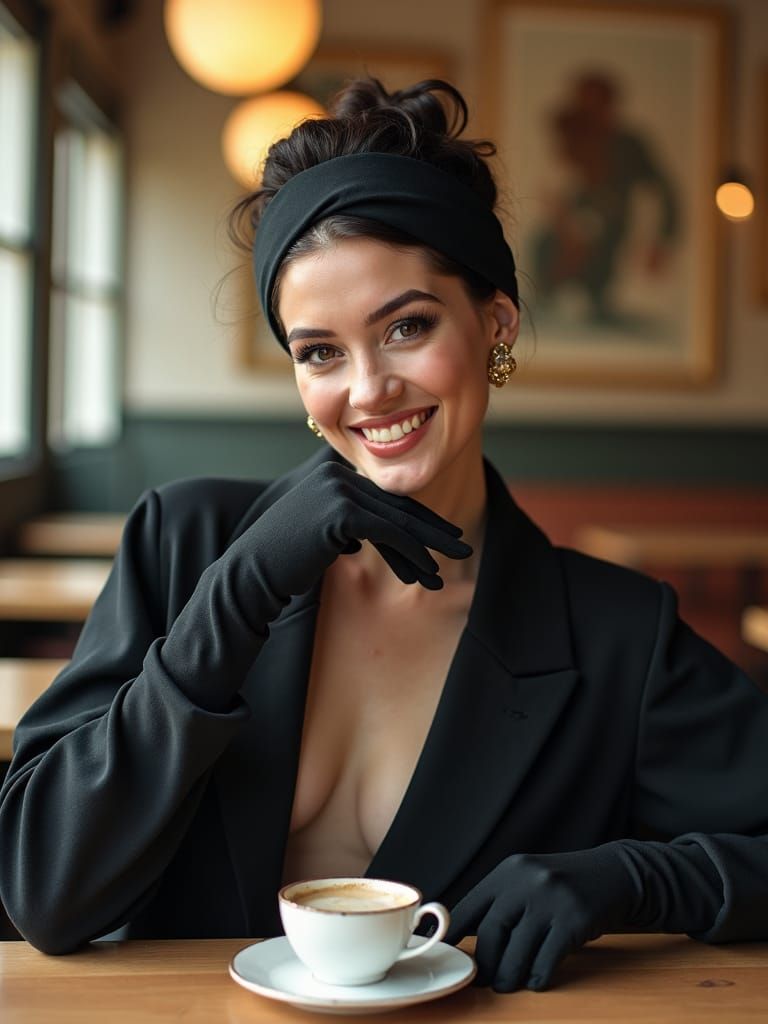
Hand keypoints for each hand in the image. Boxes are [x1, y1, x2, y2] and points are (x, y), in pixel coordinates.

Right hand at [232, 460, 472, 595]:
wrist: (252, 572)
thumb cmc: (283, 561)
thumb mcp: (318, 537)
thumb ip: (342, 530)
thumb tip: (360, 540)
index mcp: (333, 474)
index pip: (384, 499)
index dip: (417, 519)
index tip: (443, 536)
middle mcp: (337, 474)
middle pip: (396, 505)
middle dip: (432, 529)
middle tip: (462, 546)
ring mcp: (339, 489)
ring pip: (397, 520)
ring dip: (428, 546)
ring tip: (454, 563)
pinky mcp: (342, 511)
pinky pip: (388, 533)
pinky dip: (411, 553)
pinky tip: (429, 571)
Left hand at [445, 846, 634, 991]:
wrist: (613, 873)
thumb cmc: (563, 885)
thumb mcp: (528, 879)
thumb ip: (500, 901)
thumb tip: (463, 936)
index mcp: (509, 871)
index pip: (469, 906)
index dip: (453, 934)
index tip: (442, 953)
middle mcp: (527, 882)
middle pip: (491, 934)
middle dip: (484, 964)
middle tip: (482, 980)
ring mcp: (552, 900)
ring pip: (517, 954)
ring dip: (508, 977)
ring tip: (506, 984)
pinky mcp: (575, 921)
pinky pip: (545, 962)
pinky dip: (537, 978)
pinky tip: (535, 981)